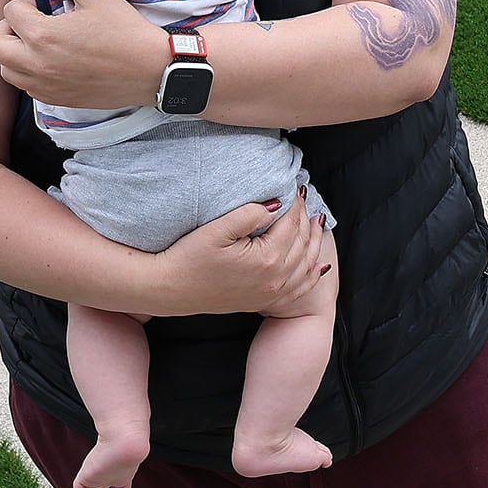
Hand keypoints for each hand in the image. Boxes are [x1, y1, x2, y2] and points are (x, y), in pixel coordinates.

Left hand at [0, 0, 159, 107]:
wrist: (152, 71)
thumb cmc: (126, 30)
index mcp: (43, 35)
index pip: (10, 11)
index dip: (28, 3)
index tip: (49, 6)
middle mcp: (37, 65)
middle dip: (9, 29)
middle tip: (33, 24)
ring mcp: (45, 86)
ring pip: (6, 70)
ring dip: (15, 54)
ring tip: (40, 44)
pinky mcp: (57, 100)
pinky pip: (27, 88)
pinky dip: (30, 74)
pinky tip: (54, 63)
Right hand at [149, 191, 332, 316]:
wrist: (169, 290)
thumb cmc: (188, 258)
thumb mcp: (216, 230)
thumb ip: (249, 214)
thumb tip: (275, 204)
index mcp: (267, 259)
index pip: (290, 224)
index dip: (294, 203)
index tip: (295, 187)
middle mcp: (275, 279)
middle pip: (301, 242)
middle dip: (305, 218)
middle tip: (305, 198)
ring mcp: (271, 292)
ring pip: (306, 265)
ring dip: (314, 242)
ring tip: (317, 221)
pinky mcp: (263, 300)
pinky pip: (299, 289)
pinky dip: (313, 275)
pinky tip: (319, 265)